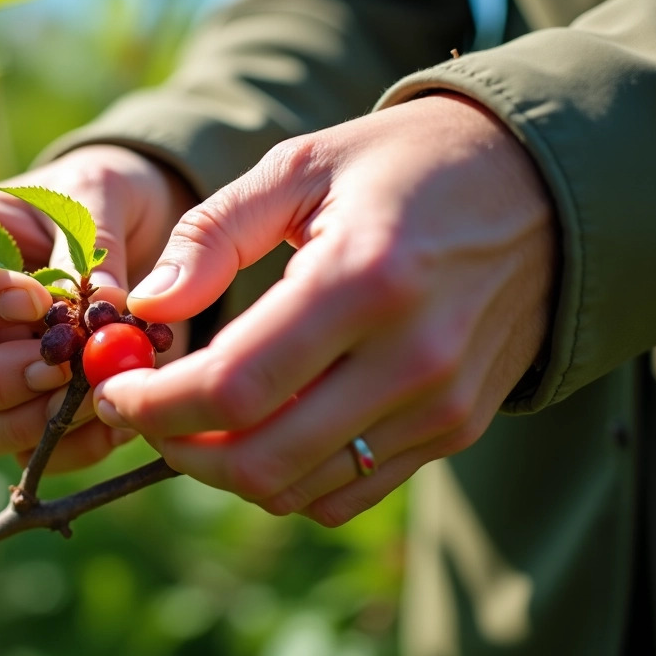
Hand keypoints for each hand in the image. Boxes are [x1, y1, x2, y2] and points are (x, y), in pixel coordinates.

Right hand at [0, 145, 195, 470]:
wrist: (138, 227)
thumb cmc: (98, 195)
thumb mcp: (98, 193)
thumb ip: (94, 245)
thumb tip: (106, 306)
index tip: (36, 300)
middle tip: (60, 368)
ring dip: (31, 423)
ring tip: (94, 393)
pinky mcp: (26, 414)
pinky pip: (28, 455)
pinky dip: (72, 446)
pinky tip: (116, 416)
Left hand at [94, 94, 555, 523]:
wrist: (540, 189)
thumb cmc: (406, 165)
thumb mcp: (302, 166)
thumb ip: (215, 233)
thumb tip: (147, 306)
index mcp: (362, 279)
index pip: (234, 385)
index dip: (156, 404)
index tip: (116, 391)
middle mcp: (411, 357)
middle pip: (263, 460)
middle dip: (178, 449)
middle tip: (143, 413)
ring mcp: (441, 404)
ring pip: (301, 487)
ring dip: (226, 468)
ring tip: (194, 417)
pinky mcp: (457, 428)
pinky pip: (350, 491)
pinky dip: (288, 477)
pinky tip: (262, 427)